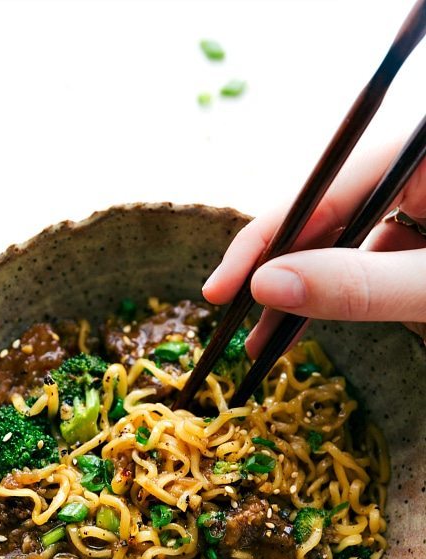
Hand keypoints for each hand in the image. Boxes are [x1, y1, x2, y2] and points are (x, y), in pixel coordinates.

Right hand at [202, 140, 425, 356]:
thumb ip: (361, 284)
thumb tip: (266, 285)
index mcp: (422, 153)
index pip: (320, 190)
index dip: (263, 241)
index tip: (219, 290)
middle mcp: (414, 170)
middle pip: (327, 214)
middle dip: (281, 270)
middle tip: (235, 321)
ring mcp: (422, 202)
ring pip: (345, 240)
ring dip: (305, 290)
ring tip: (265, 339)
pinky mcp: (425, 234)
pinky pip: (371, 259)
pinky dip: (340, 293)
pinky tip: (305, 323)